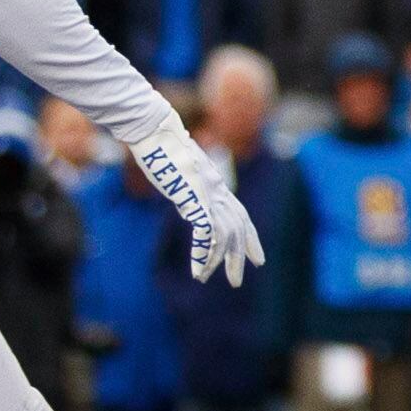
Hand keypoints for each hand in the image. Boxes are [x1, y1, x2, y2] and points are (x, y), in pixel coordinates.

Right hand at [126, 124, 260, 283]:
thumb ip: (191, 188)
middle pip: (239, 228)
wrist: (153, 129)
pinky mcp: (193, 196)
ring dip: (217, 260)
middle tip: (237, 281)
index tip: (257, 259)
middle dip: (239, 256)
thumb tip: (189, 202)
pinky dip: (203, 253)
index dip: (250, 238)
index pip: (242, 215)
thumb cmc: (161, 147)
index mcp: (216, 185)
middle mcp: (218, 190)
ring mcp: (207, 193)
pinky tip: (198, 270)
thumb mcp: (182, 172)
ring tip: (207, 278)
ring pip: (225, 234)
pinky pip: (206, 232)